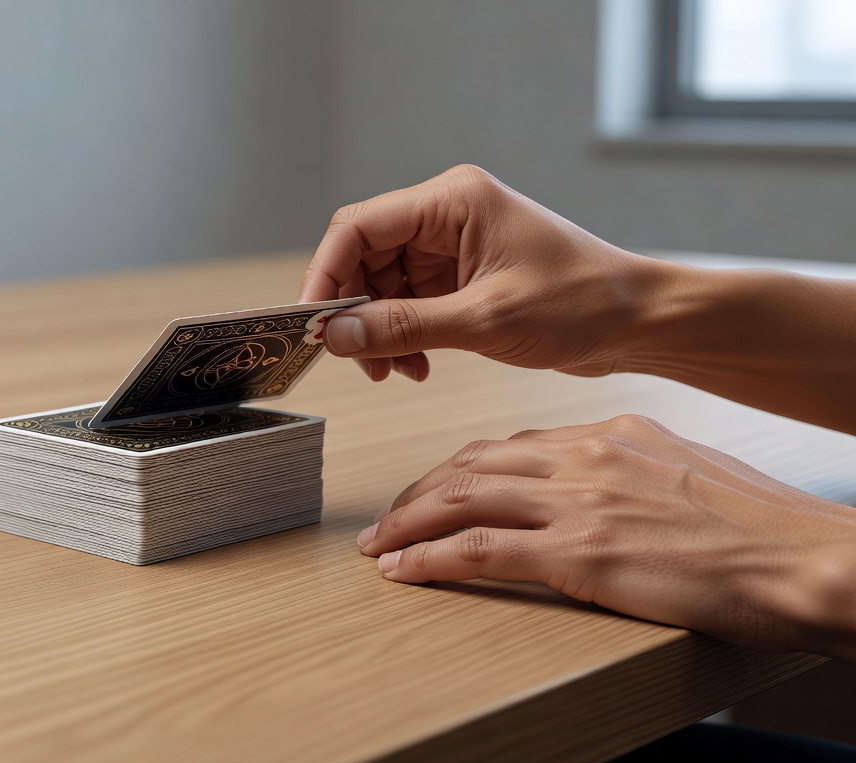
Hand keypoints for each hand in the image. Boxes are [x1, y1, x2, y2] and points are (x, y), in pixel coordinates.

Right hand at [300, 165, 662, 381]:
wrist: (640, 324)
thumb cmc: (584, 303)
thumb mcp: (486, 320)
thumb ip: (405, 326)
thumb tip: (338, 334)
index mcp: (452, 201)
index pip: (358, 226)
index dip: (326, 273)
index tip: (314, 322)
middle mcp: (447, 216)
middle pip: (364, 257)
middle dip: (355, 311)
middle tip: (357, 358)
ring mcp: (453, 247)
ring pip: (382, 286)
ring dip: (379, 331)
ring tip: (394, 370)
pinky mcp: (461, 278)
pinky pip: (408, 304)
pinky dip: (404, 337)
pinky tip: (418, 366)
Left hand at [356, 414, 855, 659]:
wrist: (800, 559)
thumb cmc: (756, 529)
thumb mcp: (682, 474)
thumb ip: (627, 472)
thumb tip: (596, 488)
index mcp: (608, 435)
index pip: (507, 445)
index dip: (455, 471)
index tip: (431, 492)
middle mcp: (584, 457)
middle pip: (470, 466)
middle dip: (418, 495)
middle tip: (386, 522)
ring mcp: (578, 502)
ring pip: (461, 499)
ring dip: (408, 525)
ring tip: (379, 548)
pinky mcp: (579, 553)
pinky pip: (480, 550)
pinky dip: (431, 559)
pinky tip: (406, 572)